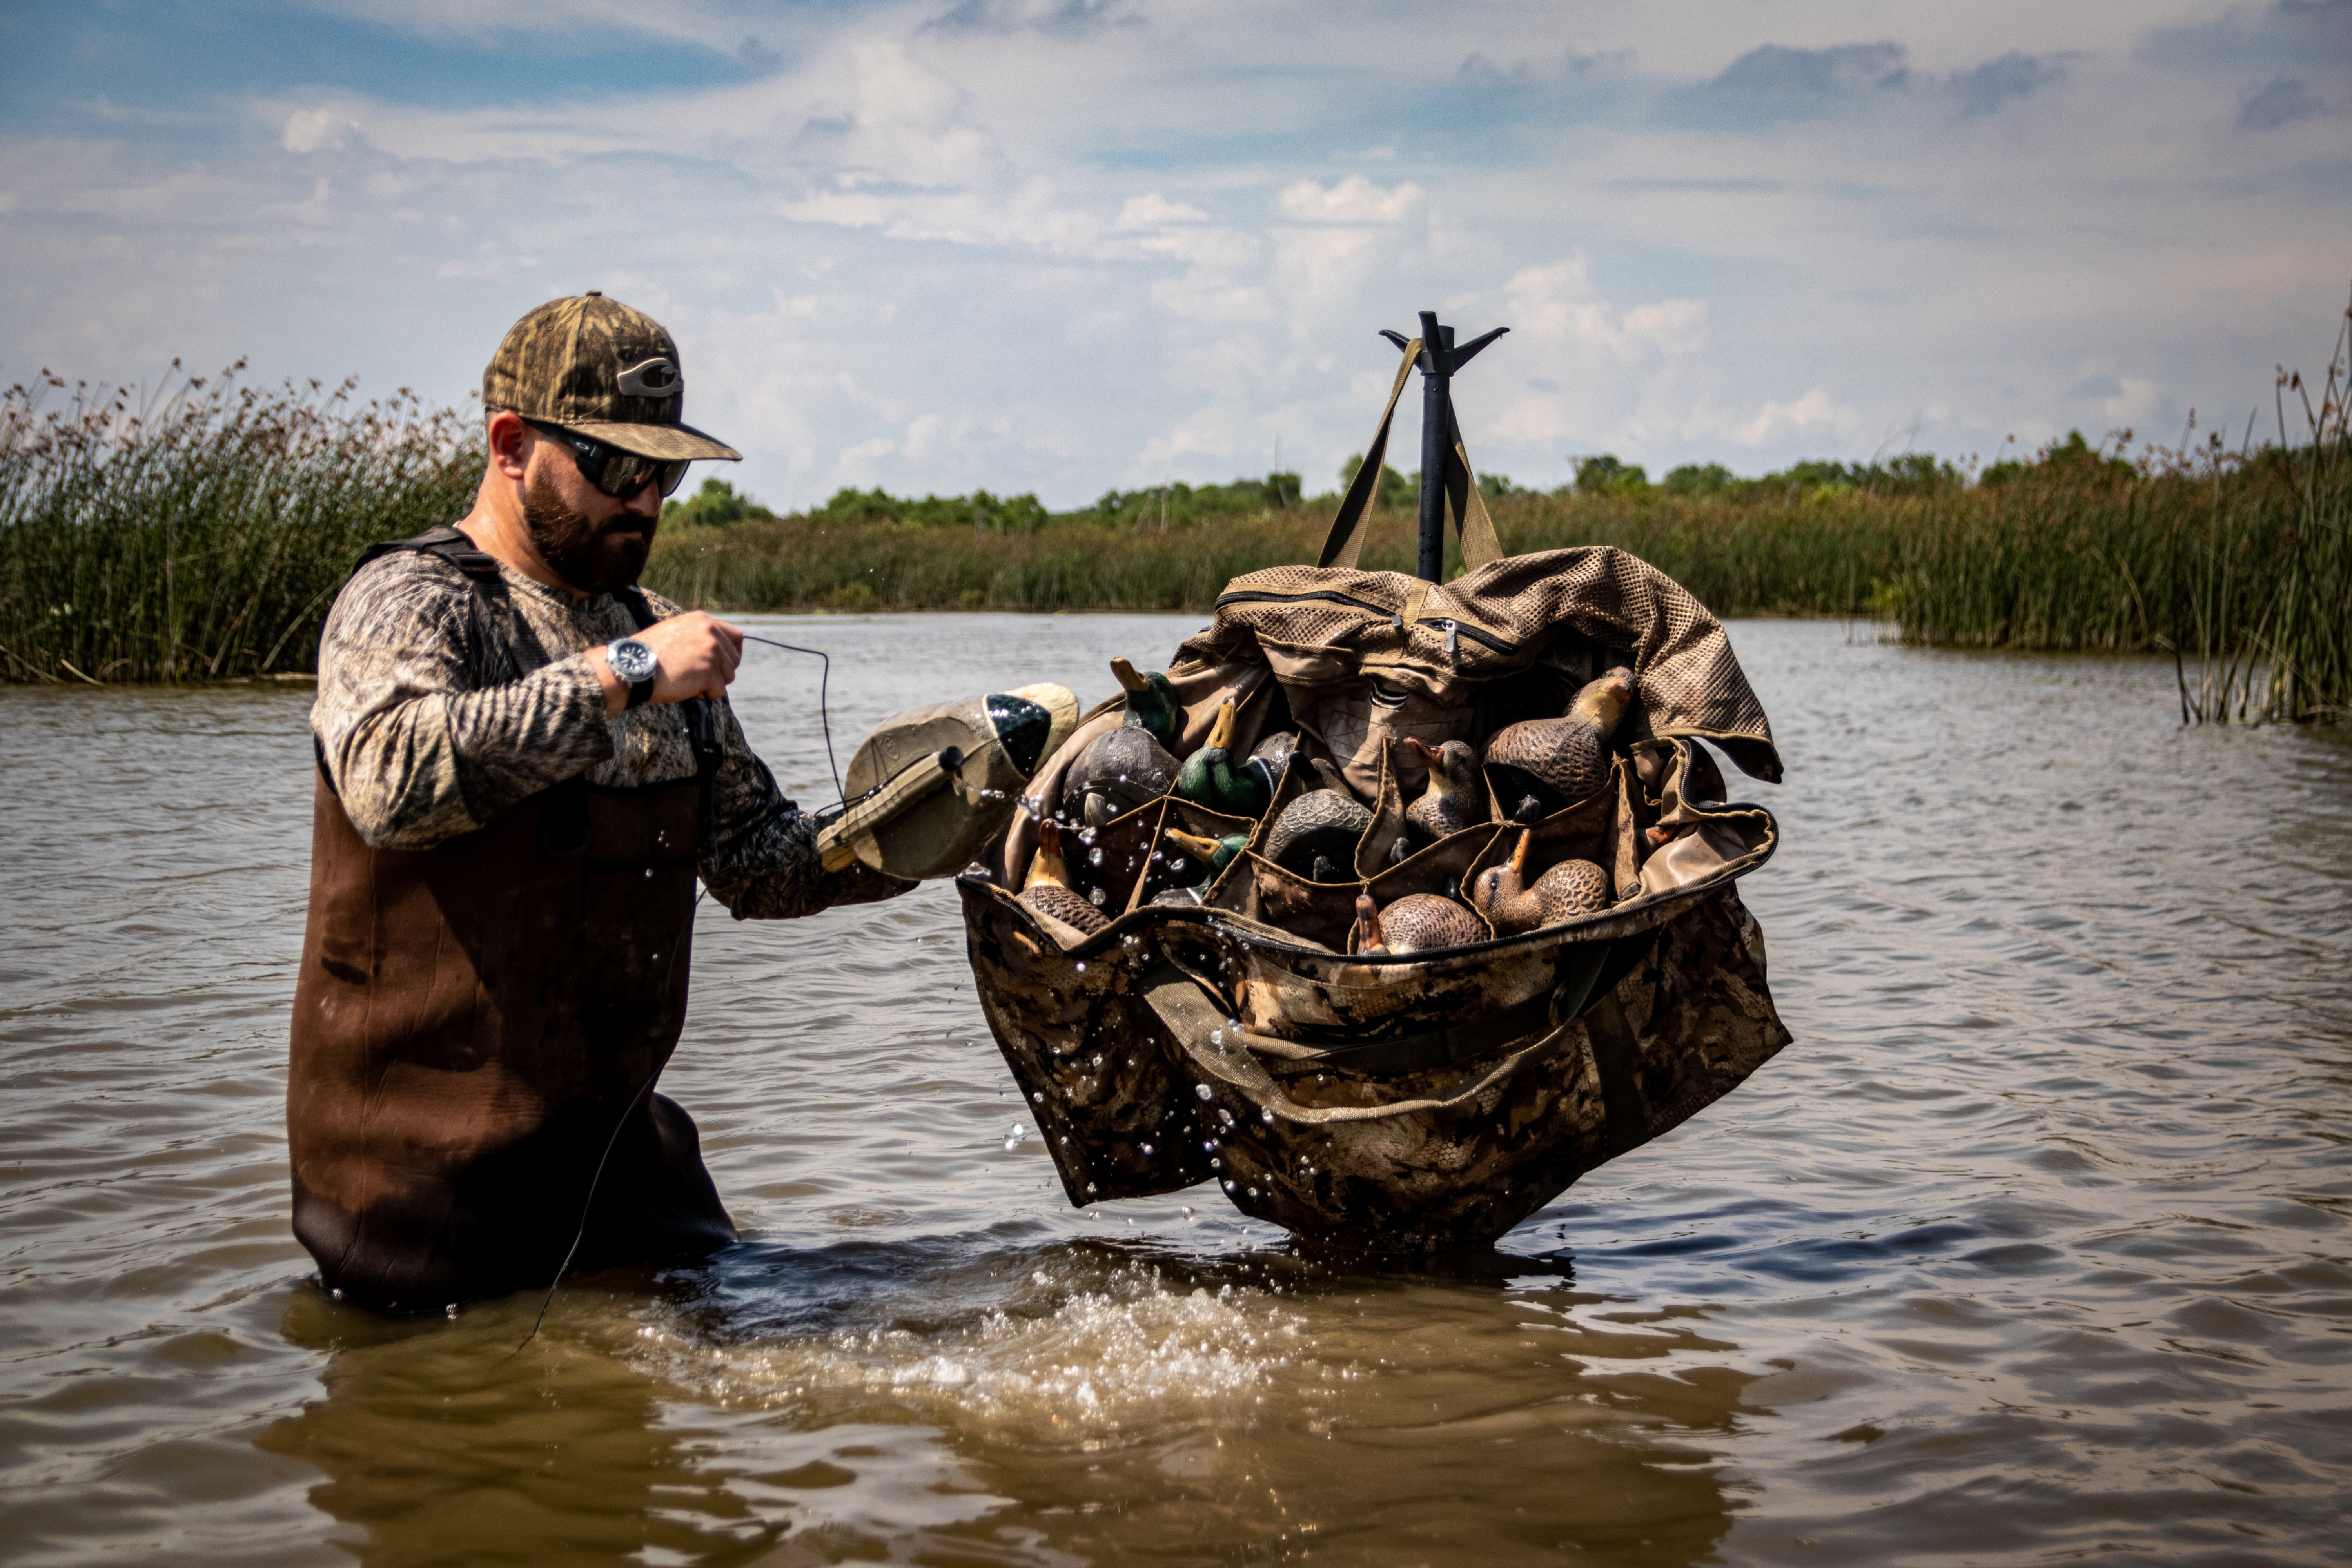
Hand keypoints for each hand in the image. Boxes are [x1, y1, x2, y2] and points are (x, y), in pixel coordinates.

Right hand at [591, 612, 743, 714]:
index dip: (731, 654)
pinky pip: (718, 691)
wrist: (632, 666)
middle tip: (698, 677)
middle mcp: (710, 632)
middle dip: (721, 672)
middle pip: (735, 660)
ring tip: (687, 680)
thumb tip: (718, 649)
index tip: (722, 664)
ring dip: (711, 684)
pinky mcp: (709, 672)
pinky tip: (686, 688)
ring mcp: (712, 651)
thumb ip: (698, 636)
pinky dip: (705, 695)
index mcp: (702, 620)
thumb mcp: (676, 632)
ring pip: (728, 676)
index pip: (736, 637)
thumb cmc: (649, 653)